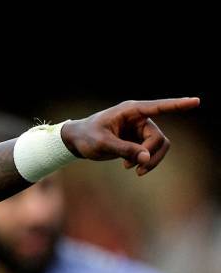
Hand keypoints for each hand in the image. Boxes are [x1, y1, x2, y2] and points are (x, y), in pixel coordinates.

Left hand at [61, 97, 198, 175]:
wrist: (76, 141)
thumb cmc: (86, 137)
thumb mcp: (102, 143)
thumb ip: (124, 149)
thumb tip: (146, 158)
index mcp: (130, 110)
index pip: (159, 107)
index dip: (178, 105)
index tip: (196, 101)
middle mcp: (139, 118)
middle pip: (159, 137)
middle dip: (151, 154)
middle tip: (134, 168)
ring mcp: (140, 129)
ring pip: (159, 146)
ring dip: (150, 160)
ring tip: (134, 170)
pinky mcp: (139, 140)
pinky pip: (152, 152)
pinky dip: (145, 162)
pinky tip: (130, 167)